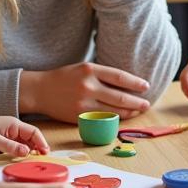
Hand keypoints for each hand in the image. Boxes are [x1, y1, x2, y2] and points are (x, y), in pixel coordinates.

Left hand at [0, 114, 49, 157]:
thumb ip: (9, 146)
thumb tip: (26, 152)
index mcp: (14, 124)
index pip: (33, 132)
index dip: (41, 142)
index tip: (45, 153)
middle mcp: (15, 129)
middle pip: (32, 138)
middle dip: (39, 148)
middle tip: (42, 160)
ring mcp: (11, 135)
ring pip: (27, 143)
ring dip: (32, 151)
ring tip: (35, 162)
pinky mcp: (7, 141)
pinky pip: (19, 147)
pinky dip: (24, 153)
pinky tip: (24, 160)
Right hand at [19, 62, 149, 121]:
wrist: (40, 90)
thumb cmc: (64, 77)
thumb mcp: (83, 68)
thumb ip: (102, 75)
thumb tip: (127, 83)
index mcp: (90, 70)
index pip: (119, 77)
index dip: (135, 83)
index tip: (146, 86)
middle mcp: (88, 86)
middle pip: (120, 97)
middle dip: (137, 102)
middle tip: (147, 104)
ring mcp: (83, 103)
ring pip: (113, 111)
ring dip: (129, 112)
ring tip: (137, 111)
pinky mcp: (79, 117)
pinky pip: (102, 119)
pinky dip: (114, 119)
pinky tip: (122, 117)